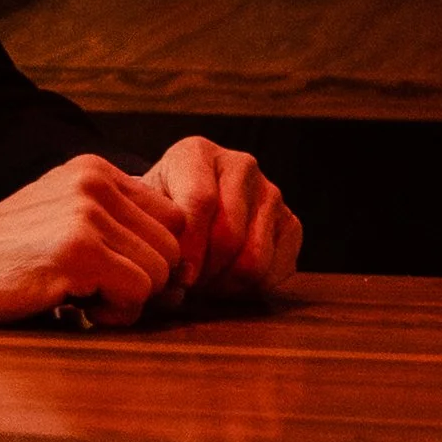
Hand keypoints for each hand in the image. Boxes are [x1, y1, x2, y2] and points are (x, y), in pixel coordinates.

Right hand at [0, 155, 191, 329]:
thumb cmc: (6, 253)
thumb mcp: (63, 216)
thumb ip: (116, 224)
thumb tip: (181, 270)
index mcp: (96, 170)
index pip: (172, 217)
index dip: (156, 256)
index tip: (119, 276)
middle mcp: (95, 183)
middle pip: (174, 247)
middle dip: (147, 282)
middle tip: (98, 292)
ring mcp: (86, 214)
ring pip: (161, 272)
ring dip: (130, 300)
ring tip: (82, 296)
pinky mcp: (77, 250)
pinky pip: (137, 293)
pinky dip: (115, 313)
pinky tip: (75, 305)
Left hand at [141, 134, 300, 298]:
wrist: (190, 209)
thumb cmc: (164, 210)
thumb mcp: (150, 211)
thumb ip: (158, 234)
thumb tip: (178, 276)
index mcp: (197, 153)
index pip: (201, 200)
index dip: (190, 246)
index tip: (180, 276)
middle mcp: (240, 165)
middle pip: (229, 235)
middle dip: (206, 270)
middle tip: (188, 282)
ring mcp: (270, 193)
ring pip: (254, 260)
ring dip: (226, 283)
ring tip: (205, 279)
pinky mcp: (291, 223)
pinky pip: (276, 272)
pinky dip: (250, 288)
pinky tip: (228, 277)